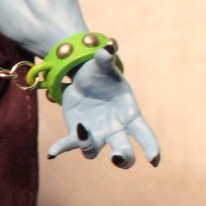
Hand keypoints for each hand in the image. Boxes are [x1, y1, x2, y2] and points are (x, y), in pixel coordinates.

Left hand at [48, 48, 159, 167]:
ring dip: (88, 145)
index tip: (154, 160)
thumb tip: (108, 45)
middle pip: (123, 150)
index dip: (151, 146)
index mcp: (129, 115)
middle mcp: (115, 129)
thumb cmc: (100, 74)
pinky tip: (52, 152)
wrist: (82, 79)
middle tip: (117, 157)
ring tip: (80, 129)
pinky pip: (70, 143)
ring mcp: (96, 134)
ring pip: (94, 151)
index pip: (144, 133)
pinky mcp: (77, 134)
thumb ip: (106, 59)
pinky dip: (61, 148)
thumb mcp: (103, 65)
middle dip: (123, 156)